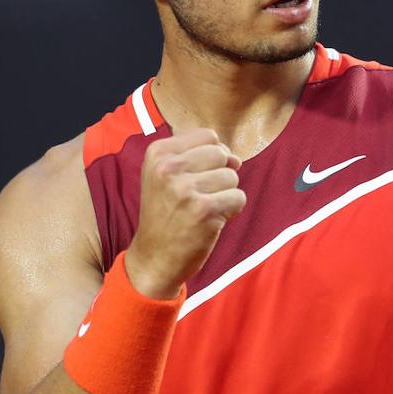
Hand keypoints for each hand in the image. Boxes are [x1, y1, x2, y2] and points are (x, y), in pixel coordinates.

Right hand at [123, 128, 245, 298]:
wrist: (154, 257)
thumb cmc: (166, 214)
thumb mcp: (166, 175)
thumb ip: (200, 157)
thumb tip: (236, 158)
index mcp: (158, 152)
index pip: (208, 135)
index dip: (213, 155)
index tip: (197, 175)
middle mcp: (168, 168)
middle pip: (221, 154)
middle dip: (220, 174)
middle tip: (199, 196)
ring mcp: (185, 189)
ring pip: (232, 176)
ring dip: (225, 194)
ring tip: (203, 209)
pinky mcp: (203, 210)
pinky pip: (238, 197)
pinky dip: (231, 210)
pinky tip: (211, 220)